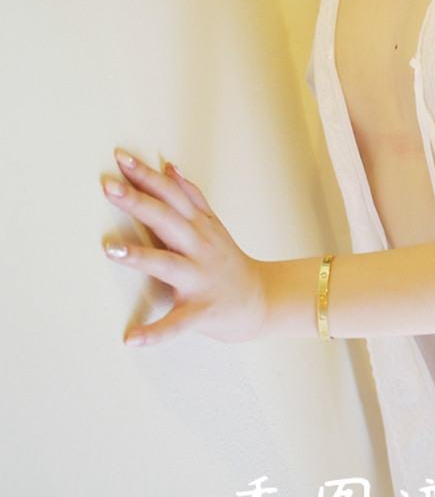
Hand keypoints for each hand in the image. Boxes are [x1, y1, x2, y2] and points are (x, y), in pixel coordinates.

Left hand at [102, 151, 267, 346]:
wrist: (262, 301)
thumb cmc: (230, 263)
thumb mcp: (213, 225)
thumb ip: (191, 196)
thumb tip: (169, 167)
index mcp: (200, 227)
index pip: (171, 194)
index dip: (147, 176)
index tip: (120, 159)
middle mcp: (200, 248)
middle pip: (168, 220)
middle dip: (139, 202)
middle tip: (110, 187)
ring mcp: (201, 280)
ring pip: (169, 265)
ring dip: (141, 257)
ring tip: (112, 249)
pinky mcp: (202, 311)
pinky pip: (177, 323)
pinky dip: (156, 332)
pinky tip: (132, 338)